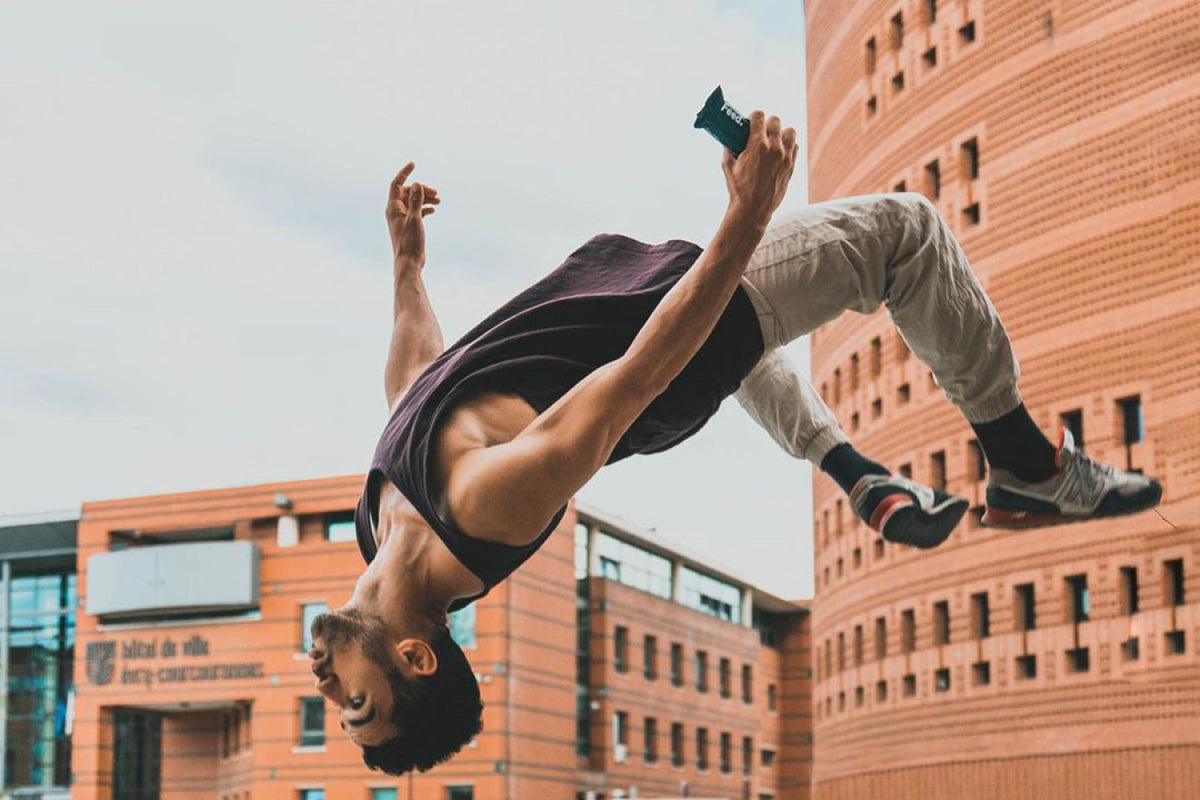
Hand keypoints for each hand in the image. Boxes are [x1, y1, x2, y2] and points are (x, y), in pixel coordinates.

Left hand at [386, 161, 440, 266]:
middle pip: (407, 192)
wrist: (409, 262)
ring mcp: (402, 218)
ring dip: (425, 198)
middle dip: (421, 189)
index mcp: (393, 208)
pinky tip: (433, 209)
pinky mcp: (409, 225)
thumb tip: (416, 184)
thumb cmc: (410, 242)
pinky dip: (425, 207)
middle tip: (436, 193)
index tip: (413, 164)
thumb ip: (416, 201)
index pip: (396, 184)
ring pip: (413, 201)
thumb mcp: (415, 219)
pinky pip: (416, 210)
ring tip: (439, 200)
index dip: (404, 173)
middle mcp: (395, 211)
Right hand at [720, 111, 797, 225]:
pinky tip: (780, 152)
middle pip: (775, 121)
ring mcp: (785, 157)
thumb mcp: (727, 166)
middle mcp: (774, 148)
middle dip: (767, 124)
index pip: (759, 116)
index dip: (754, 117)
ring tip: (773, 141)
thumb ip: (729, 148)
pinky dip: (788, 146)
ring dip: (781, 133)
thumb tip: (729, 139)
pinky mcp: (791, 166)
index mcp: (757, 145)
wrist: (753, 210)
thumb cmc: (738, 189)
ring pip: (790, 131)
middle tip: (761, 132)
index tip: (751, 121)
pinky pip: (795, 146)